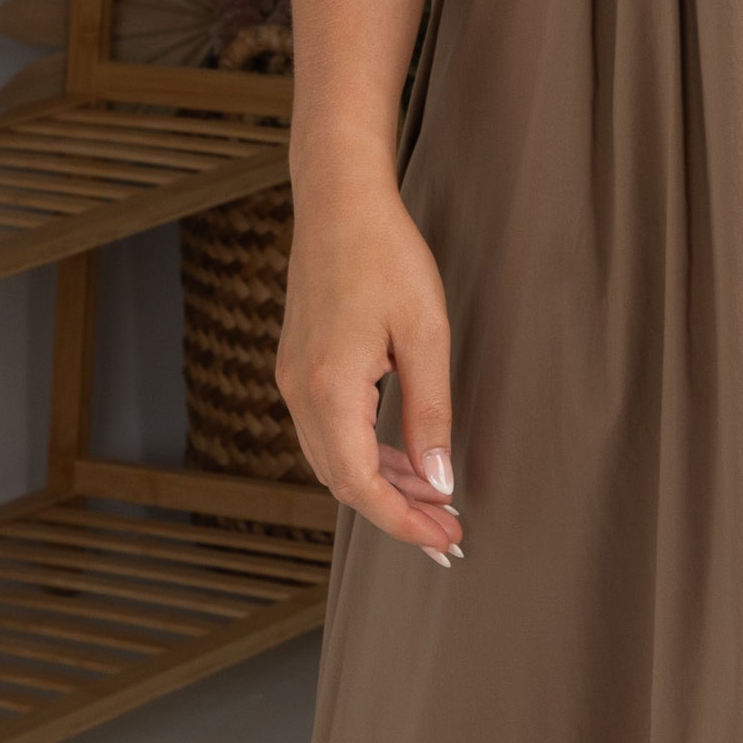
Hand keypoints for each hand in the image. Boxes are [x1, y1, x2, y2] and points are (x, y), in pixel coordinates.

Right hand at [275, 148, 464, 562]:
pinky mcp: (298, 368)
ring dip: (382, 486)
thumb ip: (431, 413)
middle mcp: (299, 392)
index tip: (445, 539)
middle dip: (396, 512)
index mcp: (329, 388)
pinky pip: (328, 433)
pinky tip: (404, 457)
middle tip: (449, 532)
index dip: (403, 521)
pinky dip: (366, 455)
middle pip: (343, 481)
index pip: (361, 485)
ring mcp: (293, 381)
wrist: (339, 202)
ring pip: (333, 460)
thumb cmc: (387, 256)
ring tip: (435, 500)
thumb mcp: (426, 334)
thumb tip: (439, 480)